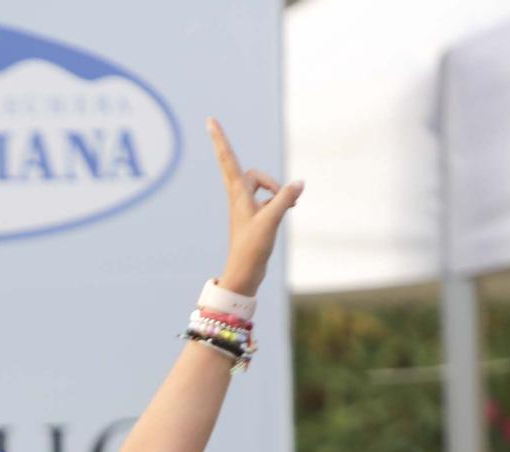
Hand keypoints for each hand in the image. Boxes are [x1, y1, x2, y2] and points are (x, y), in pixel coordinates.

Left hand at [207, 118, 301, 297]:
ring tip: (290, 204)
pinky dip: (279, 199)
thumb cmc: (252, 248)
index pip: (227, 159)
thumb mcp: (271, 220)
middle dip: (260, 173)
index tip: (210, 120)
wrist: (244, 273)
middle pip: (249, 172)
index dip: (220, 139)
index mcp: (238, 194)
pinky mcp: (253, 216)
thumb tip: (299, 182)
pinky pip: (267, 199)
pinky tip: (290, 207)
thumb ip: (285, 199)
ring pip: (261, 186)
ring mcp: (245, 207)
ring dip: (276, 190)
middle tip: (252, 165)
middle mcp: (239, 197)